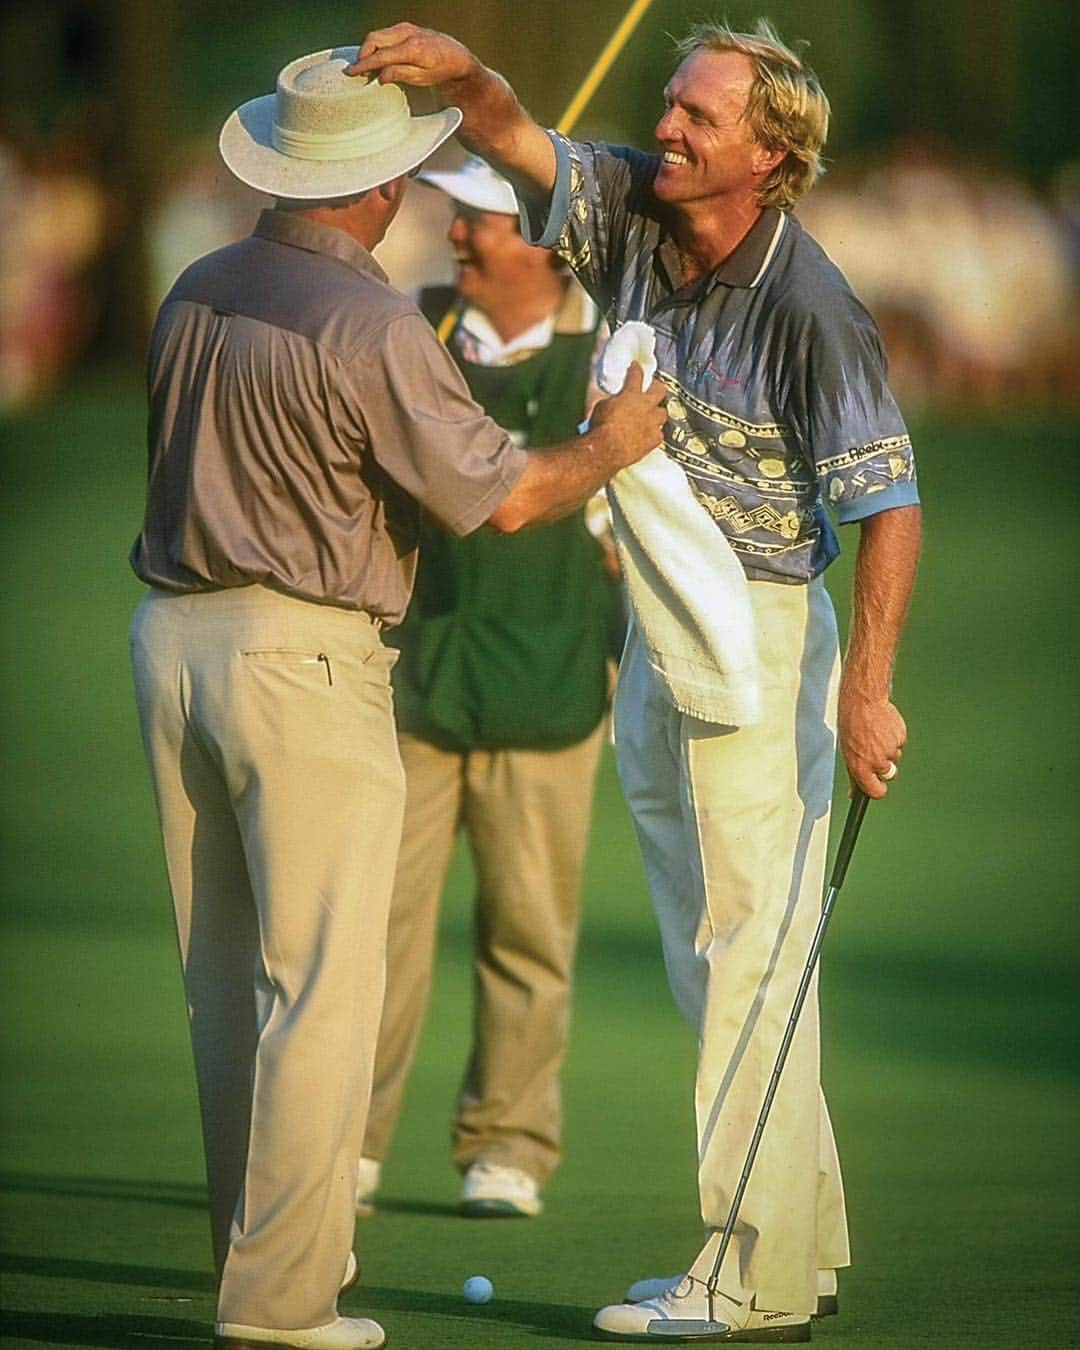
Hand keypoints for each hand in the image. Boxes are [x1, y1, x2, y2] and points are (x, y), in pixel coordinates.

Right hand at [350, 24, 474, 88]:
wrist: (456, 56)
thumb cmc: (441, 70)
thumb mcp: (422, 78)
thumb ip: (400, 74)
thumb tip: (380, 77)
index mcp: (412, 49)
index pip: (381, 55)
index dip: (364, 64)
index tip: (351, 72)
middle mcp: (407, 34)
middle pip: (374, 39)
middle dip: (362, 55)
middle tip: (357, 71)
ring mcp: (405, 28)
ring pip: (377, 35)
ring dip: (368, 50)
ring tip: (365, 67)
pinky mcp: (405, 28)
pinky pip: (384, 34)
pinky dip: (376, 45)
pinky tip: (376, 59)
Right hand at [588, 362, 666, 467]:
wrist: (606, 450)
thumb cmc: (600, 427)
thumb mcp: (600, 406)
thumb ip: (610, 399)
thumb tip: (611, 398)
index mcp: (631, 395)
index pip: (636, 375)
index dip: (636, 369)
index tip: (635, 366)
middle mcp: (645, 406)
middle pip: (659, 390)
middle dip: (656, 387)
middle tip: (652, 388)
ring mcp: (652, 423)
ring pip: (662, 413)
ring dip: (657, 413)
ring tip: (651, 415)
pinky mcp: (653, 440)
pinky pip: (659, 434)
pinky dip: (654, 433)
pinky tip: (649, 435)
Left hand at [838, 688, 906, 799]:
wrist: (863, 700)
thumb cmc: (851, 723)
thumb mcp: (847, 750)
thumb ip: (853, 774)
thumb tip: (854, 794)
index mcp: (861, 767)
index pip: (876, 792)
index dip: (878, 789)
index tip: (877, 786)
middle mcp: (878, 761)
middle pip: (888, 774)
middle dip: (883, 765)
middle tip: (872, 749)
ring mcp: (891, 750)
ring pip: (894, 757)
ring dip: (887, 748)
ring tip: (875, 733)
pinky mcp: (901, 737)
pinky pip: (899, 743)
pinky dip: (893, 737)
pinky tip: (883, 726)